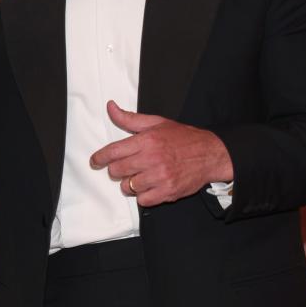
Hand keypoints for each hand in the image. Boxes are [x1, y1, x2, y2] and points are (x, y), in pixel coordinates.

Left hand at [89, 100, 232, 206]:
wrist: (210, 154)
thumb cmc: (182, 138)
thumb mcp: (155, 123)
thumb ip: (129, 118)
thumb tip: (110, 107)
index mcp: (146, 140)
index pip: (113, 151)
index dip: (100, 158)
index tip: (95, 161)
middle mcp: (151, 159)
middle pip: (117, 171)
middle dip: (116, 170)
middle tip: (124, 167)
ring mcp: (160, 177)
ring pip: (128, 187)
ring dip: (129, 183)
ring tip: (139, 176)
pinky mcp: (167, 192)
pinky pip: (142, 200)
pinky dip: (142, 195)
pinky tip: (149, 185)